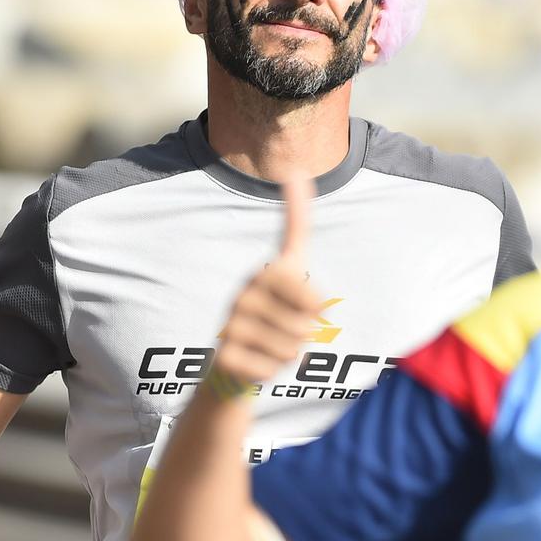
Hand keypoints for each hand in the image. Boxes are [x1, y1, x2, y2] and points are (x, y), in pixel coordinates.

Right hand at [211, 175, 325, 388]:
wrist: (235, 359)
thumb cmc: (273, 309)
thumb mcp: (290, 267)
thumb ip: (297, 225)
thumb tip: (296, 169)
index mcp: (264, 274)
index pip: (300, 281)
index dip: (314, 297)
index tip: (304, 291)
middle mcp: (244, 295)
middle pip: (308, 321)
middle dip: (307, 331)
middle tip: (287, 329)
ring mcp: (233, 325)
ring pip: (293, 347)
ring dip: (291, 352)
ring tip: (271, 344)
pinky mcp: (226, 355)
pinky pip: (272, 368)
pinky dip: (272, 370)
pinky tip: (258, 362)